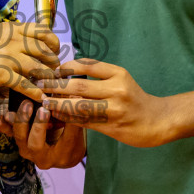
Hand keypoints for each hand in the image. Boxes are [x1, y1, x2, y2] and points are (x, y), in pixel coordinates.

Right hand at [0, 22, 60, 102]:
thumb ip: (13, 37)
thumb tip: (31, 44)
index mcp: (13, 29)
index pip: (43, 31)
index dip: (53, 43)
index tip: (54, 52)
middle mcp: (13, 40)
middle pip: (45, 51)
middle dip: (52, 63)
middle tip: (53, 71)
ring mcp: (9, 57)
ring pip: (39, 68)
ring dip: (47, 79)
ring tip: (48, 85)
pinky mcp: (3, 74)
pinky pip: (26, 85)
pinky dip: (35, 93)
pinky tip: (40, 98)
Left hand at [0, 99, 86, 169]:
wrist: (66, 152)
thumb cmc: (74, 143)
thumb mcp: (77, 133)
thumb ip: (73, 118)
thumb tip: (75, 96)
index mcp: (50, 157)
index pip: (43, 142)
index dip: (42, 126)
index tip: (45, 109)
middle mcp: (34, 155)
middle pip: (26, 140)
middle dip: (26, 121)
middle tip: (29, 104)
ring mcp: (24, 147)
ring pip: (15, 136)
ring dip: (10, 122)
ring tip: (9, 109)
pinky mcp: (19, 138)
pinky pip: (7, 132)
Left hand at [41, 59, 173, 147]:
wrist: (156, 120)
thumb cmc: (134, 98)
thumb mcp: (121, 79)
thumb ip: (99, 75)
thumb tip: (66, 71)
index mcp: (118, 74)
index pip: (87, 66)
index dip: (66, 68)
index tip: (53, 70)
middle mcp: (117, 90)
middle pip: (78, 87)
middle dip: (55, 86)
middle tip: (38, 84)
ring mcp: (114, 110)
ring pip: (78, 107)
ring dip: (57, 104)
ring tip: (43, 100)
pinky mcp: (111, 127)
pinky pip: (83, 121)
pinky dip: (67, 117)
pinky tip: (56, 114)